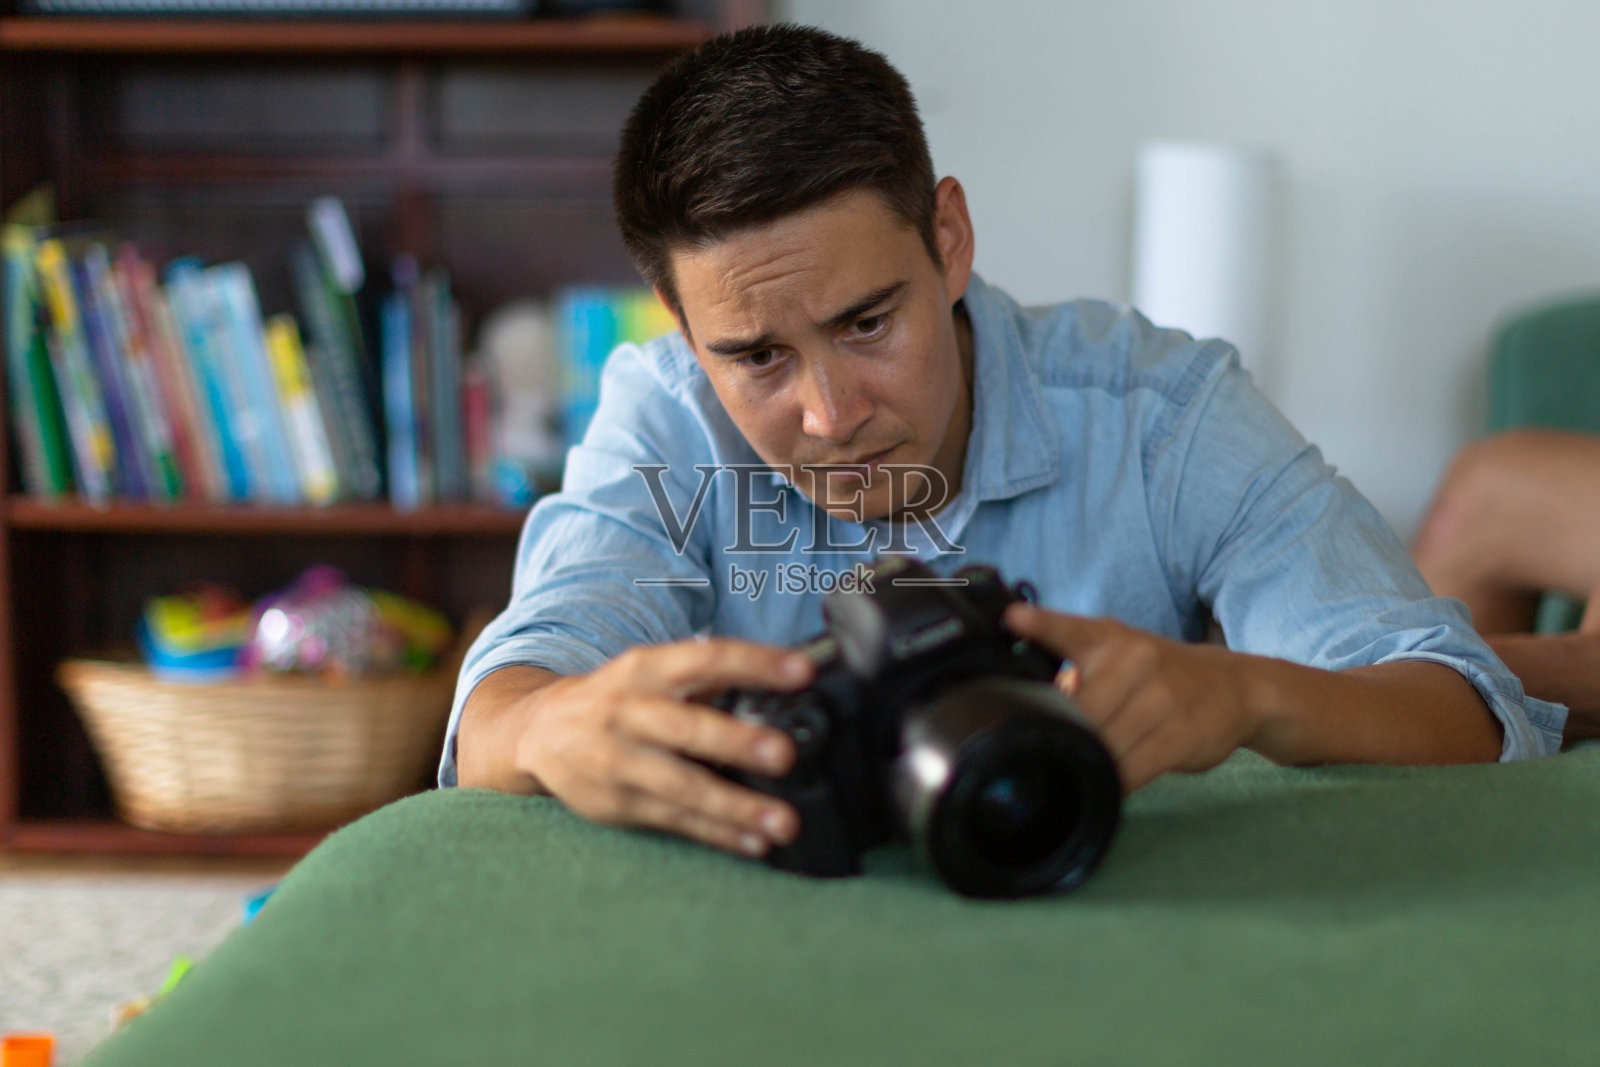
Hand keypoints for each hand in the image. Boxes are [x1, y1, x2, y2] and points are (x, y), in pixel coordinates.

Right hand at [512, 639, 814, 857]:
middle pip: (687, 728)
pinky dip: (716, 835)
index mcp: (648, 669)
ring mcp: (618, 761)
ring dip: (735, 806)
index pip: (706, 658)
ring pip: (682, 786)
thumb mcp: (653, 673)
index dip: (754, 662)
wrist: (537, 731)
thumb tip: (788, 681)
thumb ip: (710, 679)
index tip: (802, 671)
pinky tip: (753, 843)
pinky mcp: (616, 803)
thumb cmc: (617, 699)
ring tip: (783, 822)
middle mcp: (629, 712)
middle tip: (783, 755)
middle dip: (737, 742)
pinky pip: (673, 820)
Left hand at [1003, 604, 1259, 791]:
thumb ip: (1076, 667)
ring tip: (1097, 761)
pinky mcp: (1181, 734)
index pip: (1067, 629)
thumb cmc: (1159, 674)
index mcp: (1108, 638)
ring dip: (1094, 762)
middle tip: (1068, 747)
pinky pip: (1131, 770)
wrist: (1235, 686)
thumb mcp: (1119, 652)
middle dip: (1068, 737)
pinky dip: (1117, 782)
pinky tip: (1116, 780)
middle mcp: (1133, 660)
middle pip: (1077, 714)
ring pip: (1103, 746)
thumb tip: (1035, 704)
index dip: (1039, 624)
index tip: (1013, 619)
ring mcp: (1161, 697)